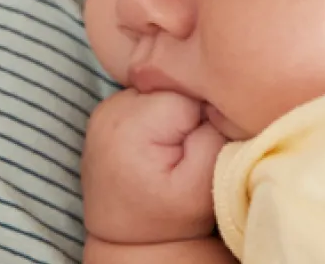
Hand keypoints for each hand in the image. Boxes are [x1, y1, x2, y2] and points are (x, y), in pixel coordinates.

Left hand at [82, 89, 227, 246]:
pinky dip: (158, 118)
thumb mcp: (203, 186)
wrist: (127, 238)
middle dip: (189, 115)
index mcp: (133, 121)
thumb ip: (215, 135)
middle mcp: (112, 106)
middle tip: (185, 154)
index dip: (209, 117)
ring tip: (170, 153)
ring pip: (163, 90)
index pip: (193, 89)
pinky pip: (148, 99)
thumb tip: (219, 97)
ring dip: (174, 116)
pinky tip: (156, 146)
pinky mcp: (107, 112)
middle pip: (175, 85)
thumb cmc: (168, 217)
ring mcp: (105, 107)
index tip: (200, 150)